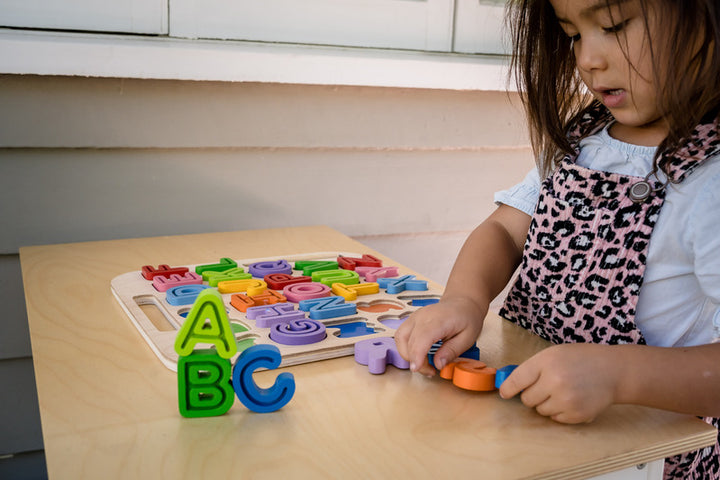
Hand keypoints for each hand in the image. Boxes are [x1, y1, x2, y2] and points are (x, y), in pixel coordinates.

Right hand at [395, 296, 486, 376]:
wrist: (462, 304)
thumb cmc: (467, 319)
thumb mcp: (468, 338)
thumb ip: (452, 351)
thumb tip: (438, 364)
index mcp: (439, 320)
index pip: (421, 338)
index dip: (416, 355)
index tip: (417, 369)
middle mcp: (422, 316)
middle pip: (409, 341)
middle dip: (415, 361)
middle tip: (430, 371)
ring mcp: (415, 317)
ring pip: (400, 339)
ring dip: (407, 355)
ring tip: (423, 364)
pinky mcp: (411, 320)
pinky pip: (401, 336)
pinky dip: (406, 348)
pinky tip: (418, 355)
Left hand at [499, 343, 621, 423]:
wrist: (613, 371)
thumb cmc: (580, 359)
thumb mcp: (554, 354)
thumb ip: (532, 368)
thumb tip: (509, 385)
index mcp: (546, 363)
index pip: (517, 380)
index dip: (508, 388)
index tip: (504, 393)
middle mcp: (555, 382)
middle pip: (527, 399)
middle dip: (531, 395)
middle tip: (544, 387)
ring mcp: (566, 400)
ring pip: (540, 411)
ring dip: (545, 404)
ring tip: (561, 391)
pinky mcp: (576, 415)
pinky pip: (555, 419)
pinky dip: (559, 411)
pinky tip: (571, 399)